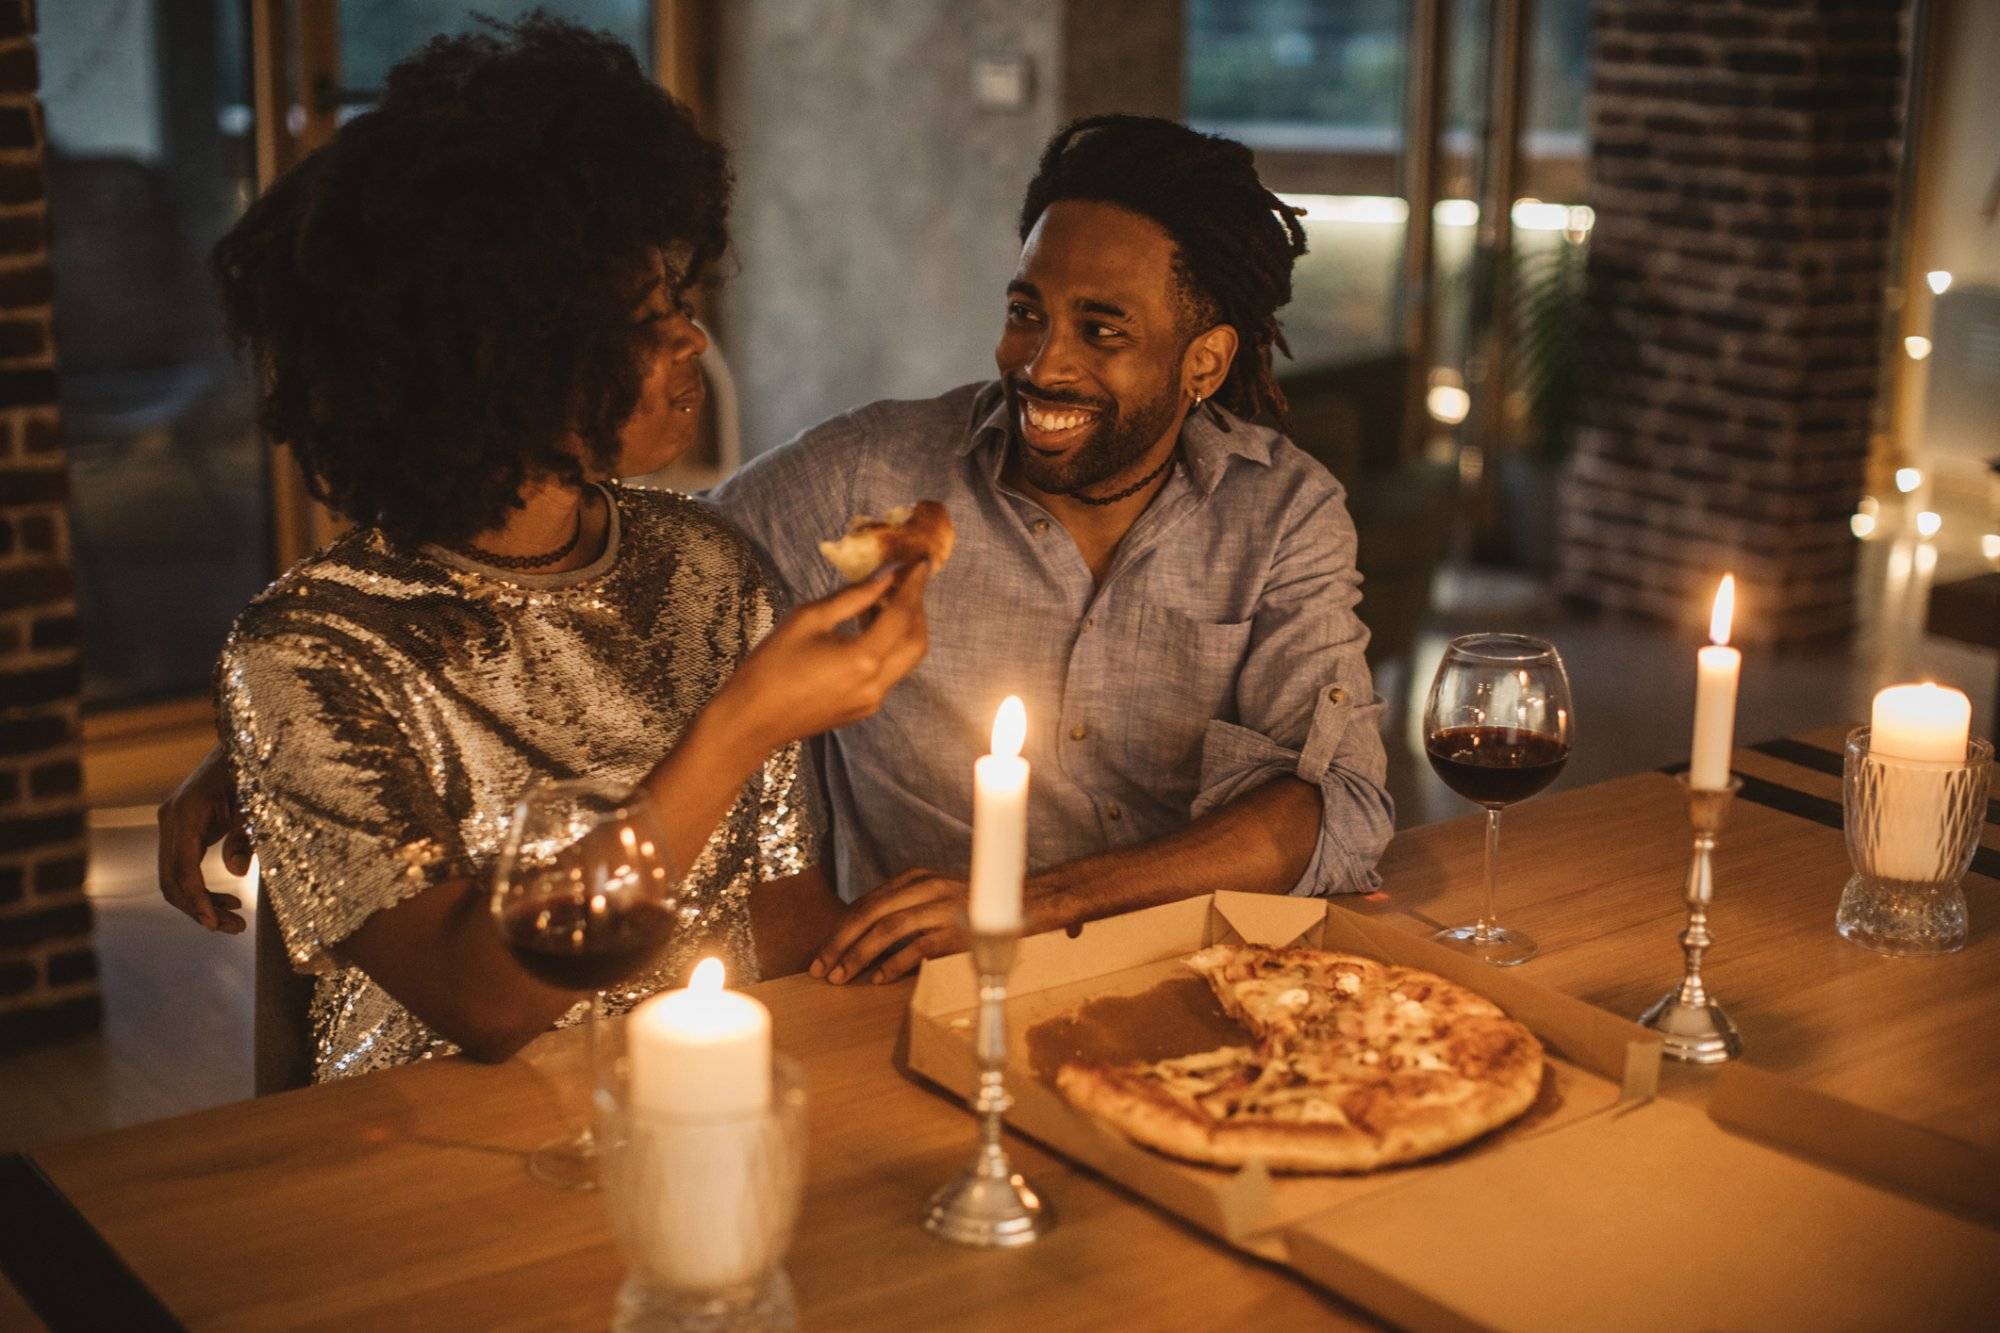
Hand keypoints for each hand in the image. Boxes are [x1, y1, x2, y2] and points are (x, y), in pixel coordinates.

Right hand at [156, 743, 251, 932]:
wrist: (242, 744)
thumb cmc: (252, 770)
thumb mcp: (255, 801)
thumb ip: (245, 834)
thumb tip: (235, 871)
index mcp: (185, 814)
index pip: (183, 869)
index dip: (197, 900)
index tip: (215, 923)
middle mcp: (170, 820)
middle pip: (171, 880)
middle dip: (199, 909)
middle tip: (234, 928)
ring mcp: (172, 825)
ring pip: (174, 878)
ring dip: (200, 902)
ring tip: (236, 921)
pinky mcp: (180, 829)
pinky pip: (182, 867)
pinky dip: (201, 887)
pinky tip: (229, 900)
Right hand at [718, 563, 929, 750]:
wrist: (752, 719)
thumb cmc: (771, 664)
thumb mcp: (808, 619)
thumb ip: (852, 597)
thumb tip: (884, 577)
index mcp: (863, 660)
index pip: (903, 616)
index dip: (914, 586)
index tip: (921, 562)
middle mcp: (876, 684)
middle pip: (917, 642)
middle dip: (916, 609)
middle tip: (903, 583)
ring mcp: (872, 701)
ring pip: (906, 660)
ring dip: (903, 630)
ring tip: (881, 603)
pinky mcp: (864, 709)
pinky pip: (889, 674)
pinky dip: (887, 648)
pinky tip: (866, 630)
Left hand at [809, 867, 969, 984]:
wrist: (1027, 903)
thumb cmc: (976, 908)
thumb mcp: (936, 898)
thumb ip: (906, 910)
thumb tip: (867, 939)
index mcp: (916, 878)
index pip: (866, 903)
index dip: (840, 929)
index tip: (822, 954)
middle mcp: (925, 887)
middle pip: (869, 912)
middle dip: (839, 941)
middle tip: (819, 968)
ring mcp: (942, 907)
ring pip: (888, 928)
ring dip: (858, 954)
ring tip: (840, 977)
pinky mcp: (958, 929)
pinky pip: (918, 947)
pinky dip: (894, 963)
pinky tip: (877, 979)